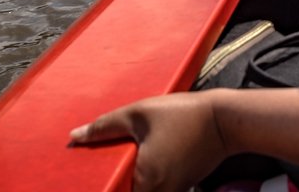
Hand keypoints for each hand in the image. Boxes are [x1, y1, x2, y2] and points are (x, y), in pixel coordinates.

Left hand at [70, 92, 227, 191]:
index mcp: (146, 180)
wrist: (225, 119)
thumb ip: (105, 126)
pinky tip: (144, 161)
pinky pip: (158, 189)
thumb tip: (74, 137)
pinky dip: (148, 181)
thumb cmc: (183, 114)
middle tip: (108, 171)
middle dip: (118, 184)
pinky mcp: (183, 186)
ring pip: (145, 191)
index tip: (93, 181)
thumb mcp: (139, 113)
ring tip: (125, 164)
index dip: (106, 188)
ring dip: (133, 182)